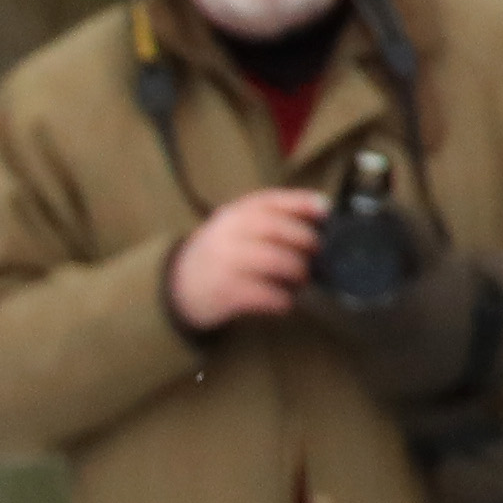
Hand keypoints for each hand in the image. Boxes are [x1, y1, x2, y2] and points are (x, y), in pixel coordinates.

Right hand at [163, 186, 328, 332]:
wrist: (177, 286)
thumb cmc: (218, 254)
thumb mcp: (236, 227)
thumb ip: (269, 218)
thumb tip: (321, 211)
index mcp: (233, 213)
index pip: (271, 201)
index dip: (302, 203)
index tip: (326, 211)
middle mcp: (228, 233)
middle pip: (277, 229)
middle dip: (305, 240)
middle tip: (316, 253)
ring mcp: (226, 262)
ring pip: (275, 261)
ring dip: (297, 271)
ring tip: (301, 279)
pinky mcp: (226, 292)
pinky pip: (265, 294)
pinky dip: (282, 299)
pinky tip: (285, 301)